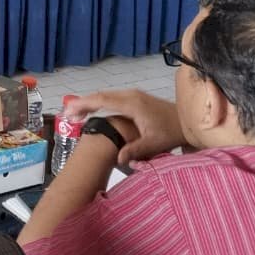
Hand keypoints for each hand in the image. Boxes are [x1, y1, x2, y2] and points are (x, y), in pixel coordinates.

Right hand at [68, 90, 183, 164]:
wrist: (188, 121)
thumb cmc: (172, 132)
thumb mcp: (154, 143)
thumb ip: (136, 150)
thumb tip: (119, 159)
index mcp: (132, 104)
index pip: (102, 100)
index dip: (83, 105)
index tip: (69, 111)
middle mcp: (130, 95)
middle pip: (100, 96)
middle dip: (82, 104)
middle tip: (66, 116)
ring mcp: (132, 95)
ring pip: (105, 96)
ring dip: (89, 103)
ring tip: (75, 115)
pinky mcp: (134, 98)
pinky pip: (111, 98)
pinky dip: (99, 104)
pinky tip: (93, 112)